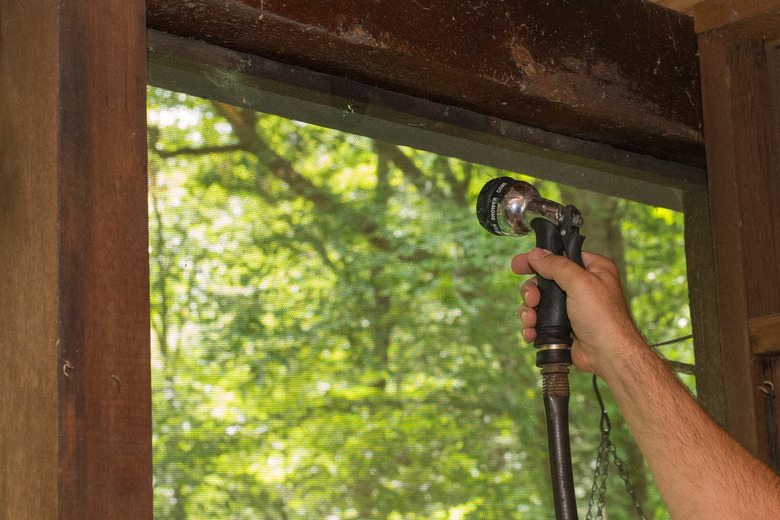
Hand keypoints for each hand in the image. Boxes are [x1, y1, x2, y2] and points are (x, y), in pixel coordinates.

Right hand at [511, 248, 643, 378]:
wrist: (608, 355)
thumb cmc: (603, 318)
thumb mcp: (580, 282)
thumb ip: (556, 265)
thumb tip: (536, 254)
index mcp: (592, 269)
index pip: (560, 256)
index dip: (539, 259)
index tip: (520, 264)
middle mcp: (581, 286)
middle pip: (543, 280)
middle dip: (532, 291)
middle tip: (532, 299)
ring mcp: (570, 307)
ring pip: (538, 301)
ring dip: (529, 311)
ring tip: (531, 321)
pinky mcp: (563, 325)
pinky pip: (539, 320)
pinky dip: (532, 326)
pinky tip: (531, 333)